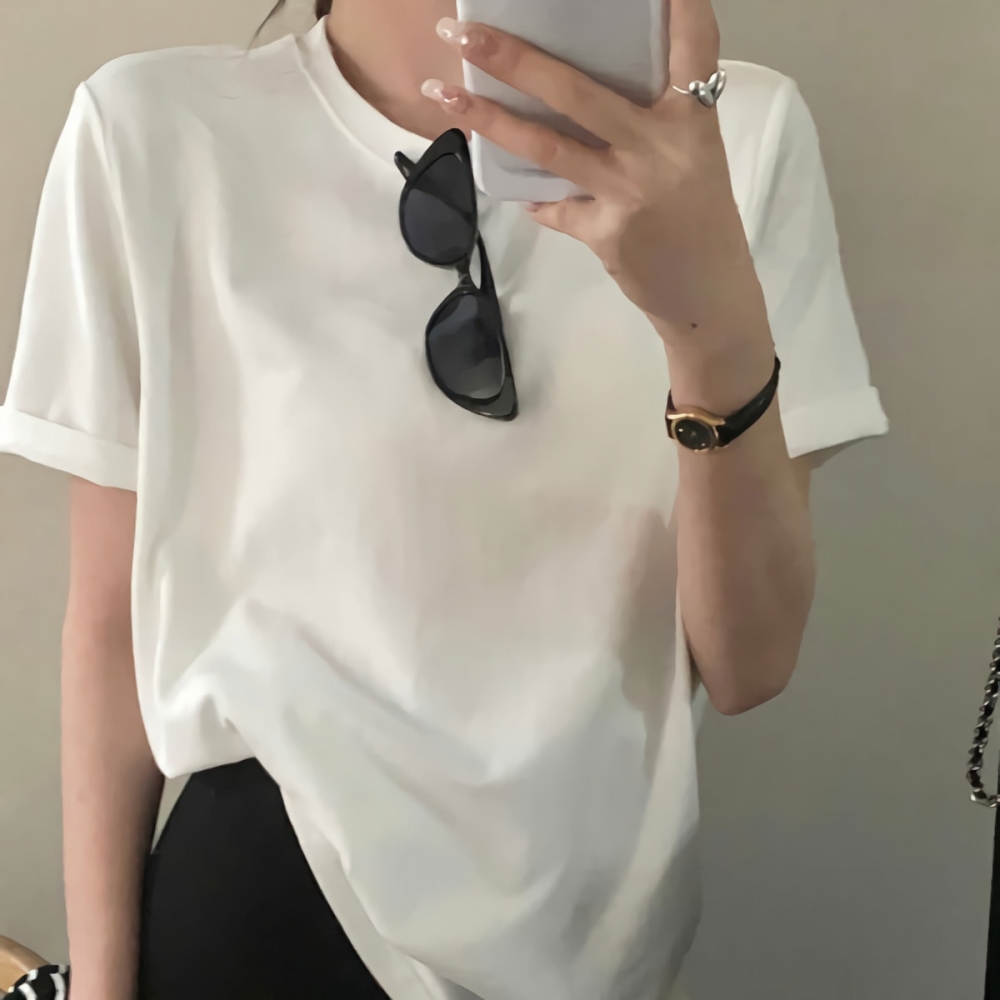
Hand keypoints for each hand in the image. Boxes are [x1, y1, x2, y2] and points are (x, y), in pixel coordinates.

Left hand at [425, 0, 771, 352]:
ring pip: (548, 146)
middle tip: (463, 30)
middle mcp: (660, 148)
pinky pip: (553, 206)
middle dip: (515, 58)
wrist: (709, 297)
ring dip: (490, 118)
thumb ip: (651, 120)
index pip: (692, 44)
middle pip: (577, 92)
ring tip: (444, 92)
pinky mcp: (604, 232)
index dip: (678, 3)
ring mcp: (629, 192)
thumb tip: (577, 91)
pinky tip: (510, 184)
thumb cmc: (703, 221)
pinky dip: (532, 194)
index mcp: (693, 121)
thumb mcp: (694, 157)